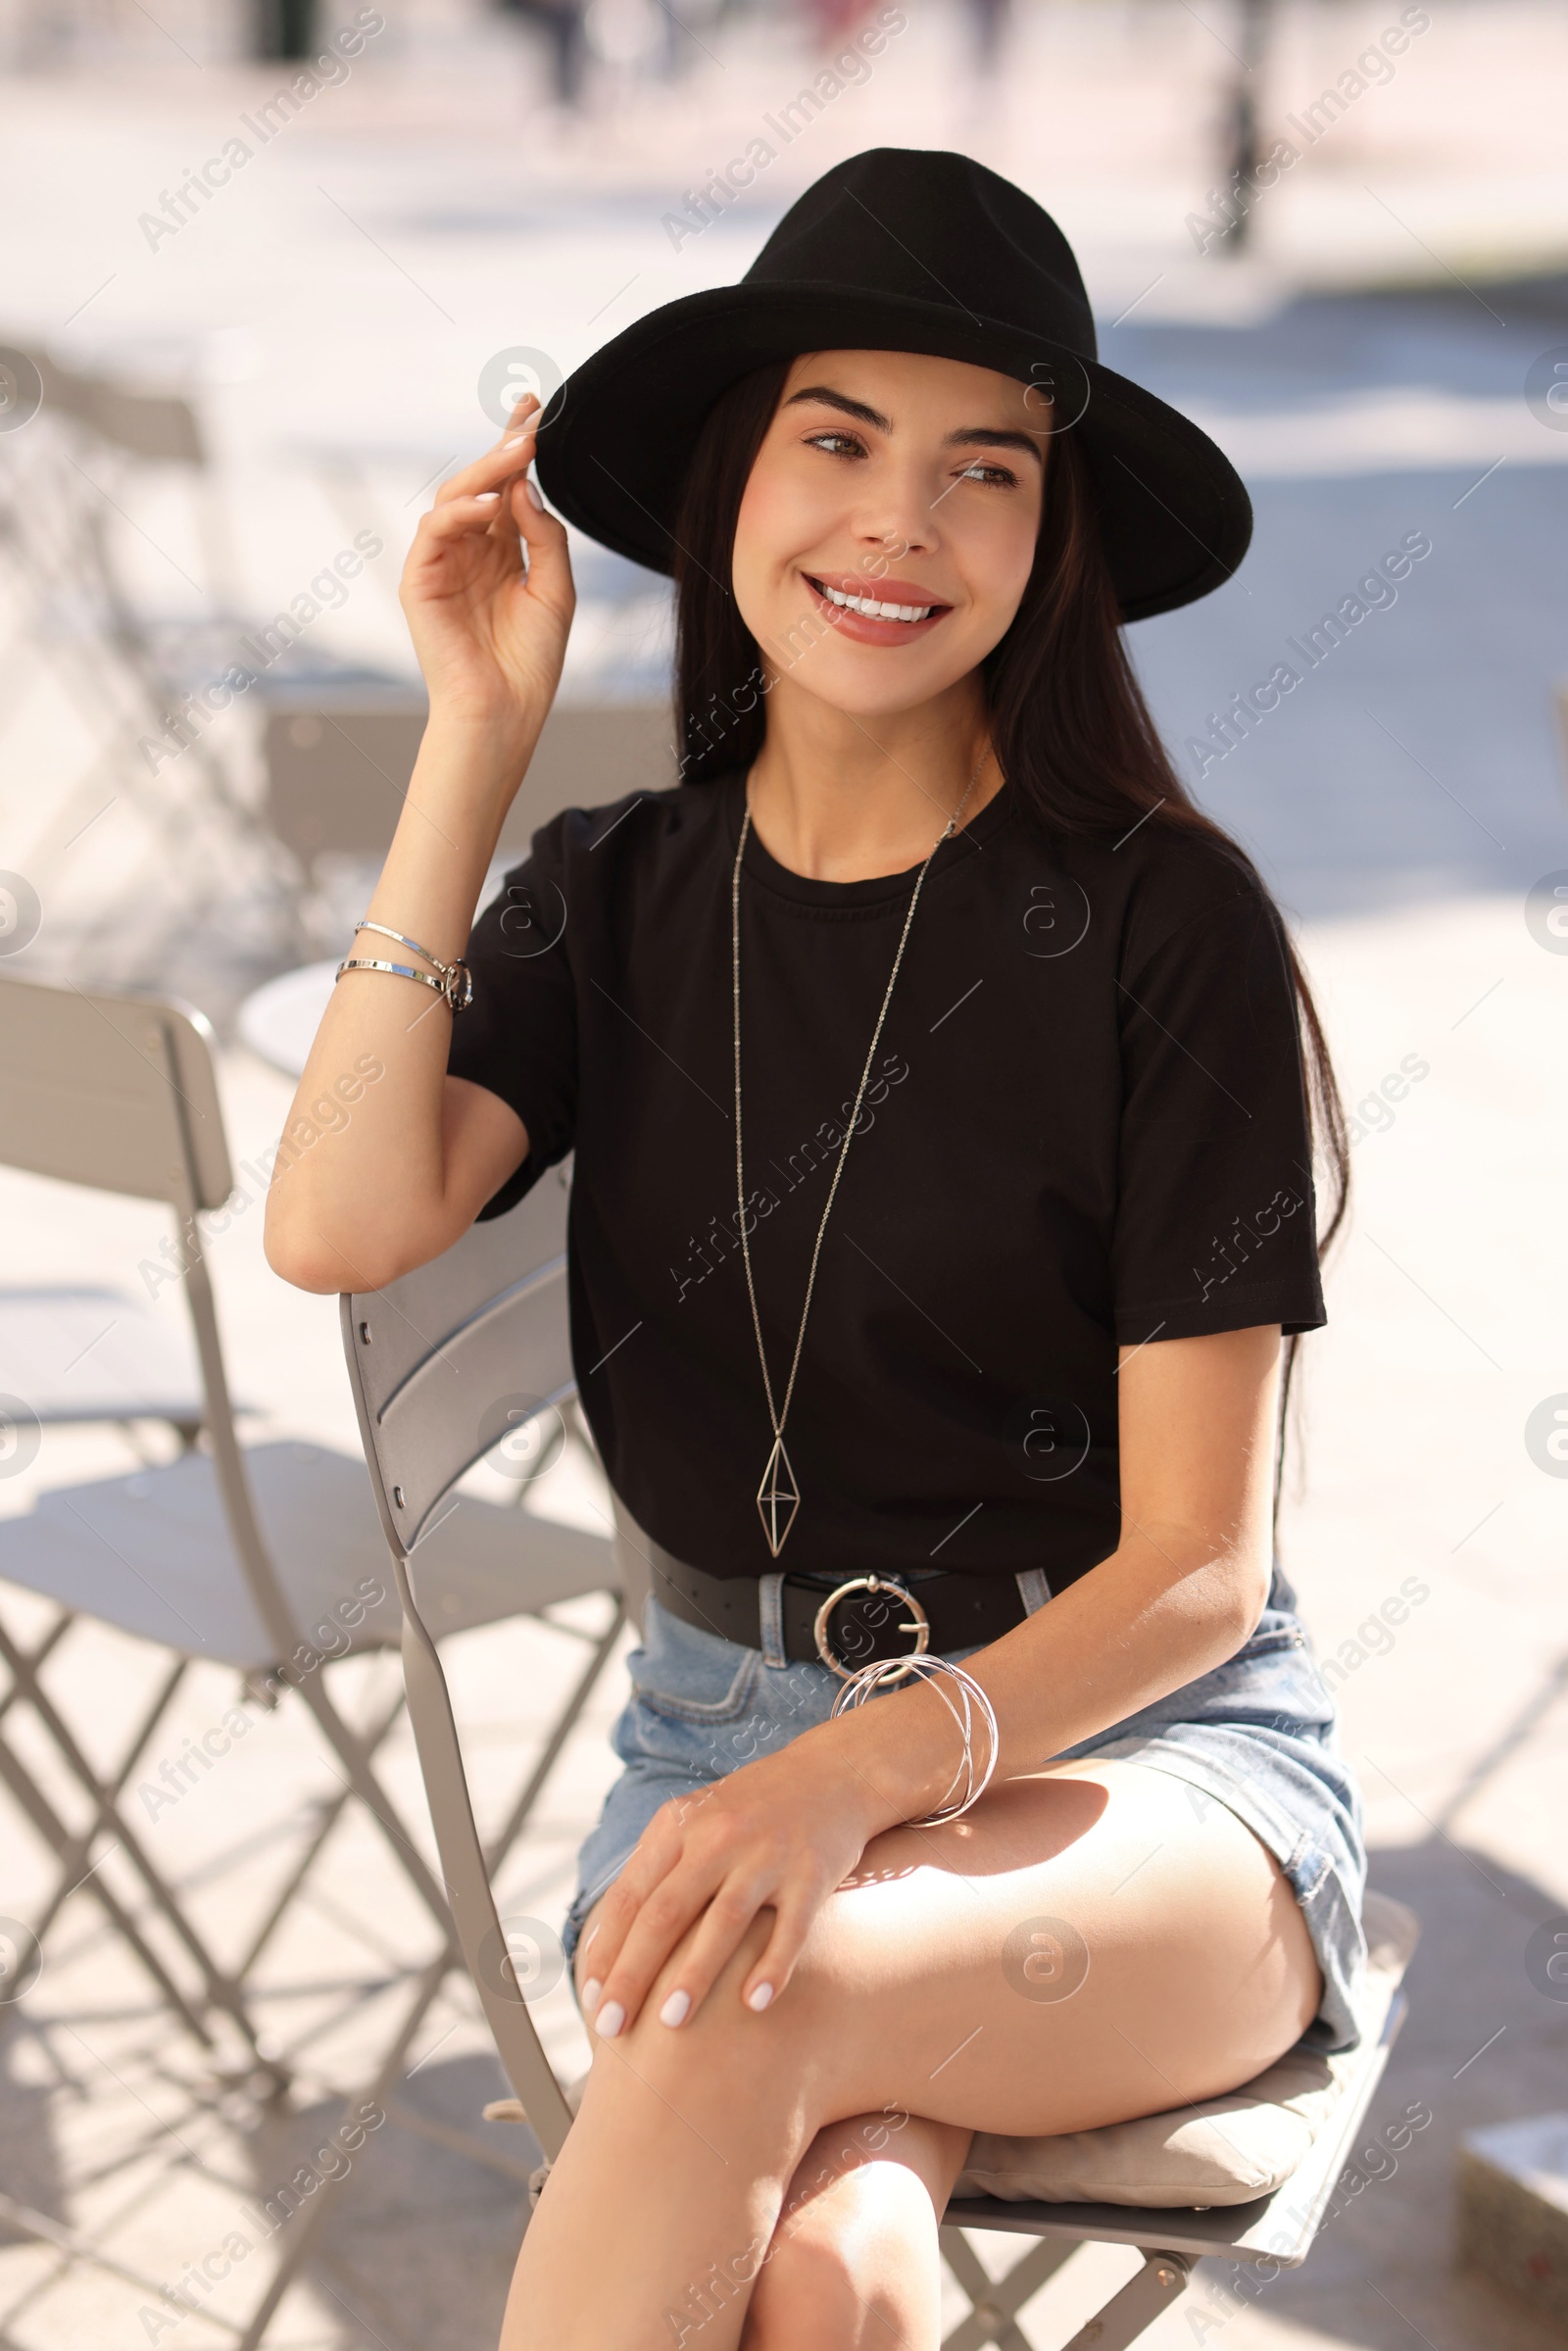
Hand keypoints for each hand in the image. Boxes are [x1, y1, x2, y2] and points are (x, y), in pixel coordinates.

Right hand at [398, 394, 573, 765]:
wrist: (504, 713)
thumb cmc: (530, 663)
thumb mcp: (556, 591)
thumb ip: (545, 537)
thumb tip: (526, 486)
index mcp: (500, 552)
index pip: (506, 488)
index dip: (517, 448)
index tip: (535, 408)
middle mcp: (469, 551)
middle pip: (481, 484)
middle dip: (505, 449)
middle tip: (532, 420)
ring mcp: (442, 564)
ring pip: (455, 498)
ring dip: (486, 472)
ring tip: (519, 453)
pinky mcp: (420, 581)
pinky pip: (435, 531)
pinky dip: (460, 512)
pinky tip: (489, 503)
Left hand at [579, 1720, 896, 2038]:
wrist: (834, 1770)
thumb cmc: (753, 1809)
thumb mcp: (696, 1821)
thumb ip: (655, 1870)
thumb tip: (602, 1941)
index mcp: (681, 1825)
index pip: (631, 1895)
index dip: (606, 1949)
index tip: (589, 1998)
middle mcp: (719, 1836)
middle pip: (665, 1912)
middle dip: (633, 1973)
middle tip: (611, 2026)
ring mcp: (768, 1854)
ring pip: (724, 1920)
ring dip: (695, 1974)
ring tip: (671, 2023)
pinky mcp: (813, 1872)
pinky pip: (791, 1927)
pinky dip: (773, 1966)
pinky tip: (754, 2003)